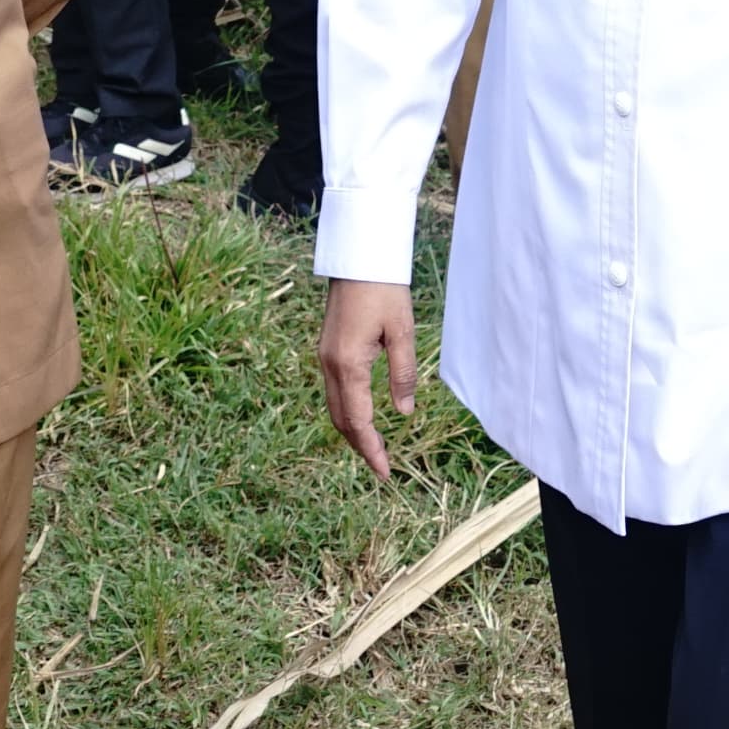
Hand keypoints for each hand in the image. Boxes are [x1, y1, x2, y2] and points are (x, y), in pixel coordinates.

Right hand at [319, 278, 420, 478]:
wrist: (358, 257)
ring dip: (353, 430)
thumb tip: (403, 412)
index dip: (371, 449)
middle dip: (360, 445)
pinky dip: (347, 411)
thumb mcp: (402, 331)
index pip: (358, 421)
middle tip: (383, 465)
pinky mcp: (328, 349)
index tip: (385, 471)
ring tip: (375, 446)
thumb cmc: (384, 290)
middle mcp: (330, 364)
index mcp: (349, 364)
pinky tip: (363, 415)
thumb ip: (403, 373)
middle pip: (341, 419)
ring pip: (335, 406)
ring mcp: (325, 356)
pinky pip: (335, 390)